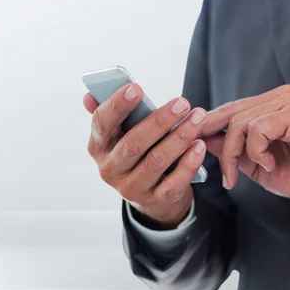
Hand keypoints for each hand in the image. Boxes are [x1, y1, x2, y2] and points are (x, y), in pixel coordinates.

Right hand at [84, 83, 207, 227]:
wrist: (153, 196)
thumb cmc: (139, 153)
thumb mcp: (122, 135)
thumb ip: (112, 114)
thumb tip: (90, 95)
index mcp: (98, 147)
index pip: (101, 124)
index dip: (117, 105)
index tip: (136, 88)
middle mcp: (110, 170)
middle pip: (133, 143)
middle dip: (160, 121)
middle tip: (182, 103)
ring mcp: (132, 188)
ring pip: (156, 161)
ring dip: (179, 137)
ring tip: (198, 119)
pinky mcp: (155, 201)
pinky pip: (174, 182)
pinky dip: (189, 163)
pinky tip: (200, 145)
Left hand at [201, 85, 289, 201]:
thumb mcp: (256, 164)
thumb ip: (232, 150)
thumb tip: (202, 138)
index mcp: (270, 105)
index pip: (231, 109)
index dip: (210, 126)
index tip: (195, 145)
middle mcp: (278, 97)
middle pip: (231, 114)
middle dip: (221, 146)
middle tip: (225, 174)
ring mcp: (287, 102)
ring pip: (241, 123)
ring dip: (237, 154)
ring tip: (248, 174)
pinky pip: (257, 129)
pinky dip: (257, 151)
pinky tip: (270, 163)